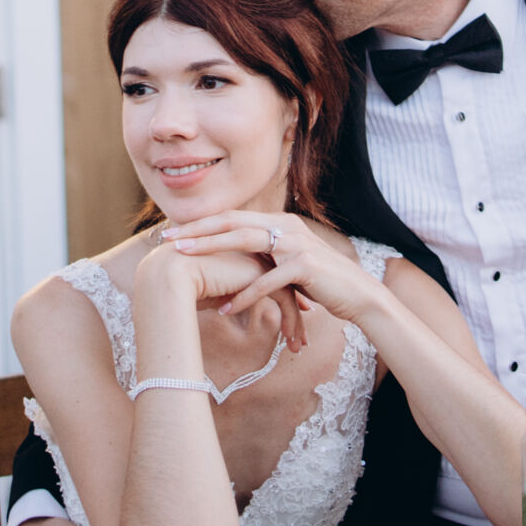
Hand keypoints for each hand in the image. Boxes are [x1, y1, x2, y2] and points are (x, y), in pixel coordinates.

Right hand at [137, 235, 310, 349]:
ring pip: (289, 291)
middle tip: (302, 336)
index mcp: (244, 250)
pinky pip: (284, 298)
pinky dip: (290, 321)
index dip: (285, 296)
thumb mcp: (213, 291)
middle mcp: (254, 250)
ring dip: (296, 321)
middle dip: (298, 309)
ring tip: (298, 348)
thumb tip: (230, 306)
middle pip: (286, 281)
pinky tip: (290, 341)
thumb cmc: (182, 286)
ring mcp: (259, 258)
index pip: (273, 273)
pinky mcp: (260, 272)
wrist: (169, 276)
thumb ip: (228, 293)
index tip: (295, 317)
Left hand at [168, 211, 379, 326]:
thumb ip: (265, 254)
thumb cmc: (320, 282)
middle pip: (232, 222)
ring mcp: (296, 244)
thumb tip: (234, 258)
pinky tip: (224, 309)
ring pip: (245, 242)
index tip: (173, 232)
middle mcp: (286, 226)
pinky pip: (266, 281)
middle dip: (197, 230)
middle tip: (167, 239)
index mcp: (279, 222)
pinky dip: (244, 295)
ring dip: (211, 250)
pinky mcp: (304, 266)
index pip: (233, 217)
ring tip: (183, 259)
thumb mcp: (288, 261)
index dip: (202, 224)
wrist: (357, 294)